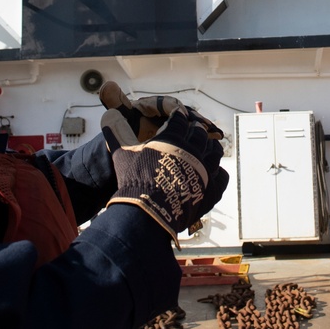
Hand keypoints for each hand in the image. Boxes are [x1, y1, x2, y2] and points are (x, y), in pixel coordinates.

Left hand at [99, 80, 223, 141]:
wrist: (126, 151)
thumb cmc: (122, 133)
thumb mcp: (118, 119)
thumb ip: (115, 103)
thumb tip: (106, 85)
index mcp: (152, 106)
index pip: (166, 103)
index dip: (175, 108)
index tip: (181, 114)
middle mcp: (165, 113)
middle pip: (183, 114)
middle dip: (195, 119)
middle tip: (206, 127)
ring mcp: (173, 125)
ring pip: (191, 125)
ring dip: (203, 129)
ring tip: (215, 135)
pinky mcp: (178, 137)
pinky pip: (193, 136)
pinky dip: (205, 138)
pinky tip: (217, 141)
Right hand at [101, 108, 228, 245]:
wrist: (148, 214)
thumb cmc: (135, 182)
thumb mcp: (122, 153)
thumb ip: (117, 132)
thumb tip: (108, 114)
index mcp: (173, 138)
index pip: (180, 120)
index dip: (179, 117)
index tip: (179, 116)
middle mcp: (193, 151)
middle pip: (199, 134)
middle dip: (196, 130)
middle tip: (194, 129)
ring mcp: (205, 170)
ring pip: (215, 152)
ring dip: (211, 148)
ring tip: (207, 148)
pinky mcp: (211, 190)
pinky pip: (221, 177)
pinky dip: (218, 174)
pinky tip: (214, 174)